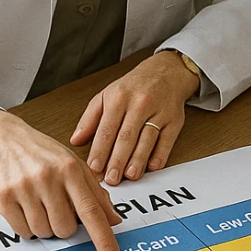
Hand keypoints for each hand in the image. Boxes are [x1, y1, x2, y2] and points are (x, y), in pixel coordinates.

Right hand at [0, 109, 122, 250]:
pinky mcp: (3, 199)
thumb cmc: (42, 153)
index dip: (103, 239)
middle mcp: (47, 178)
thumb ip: (95, 193)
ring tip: (39, 203)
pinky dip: (27, 226)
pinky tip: (25, 206)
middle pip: (65, 229)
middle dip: (65, 225)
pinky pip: (23, 232)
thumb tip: (113, 220)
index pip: (91, 211)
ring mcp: (23, 188)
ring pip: (44, 232)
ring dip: (45, 225)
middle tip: (57, 206)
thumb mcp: (74, 165)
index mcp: (70, 169)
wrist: (2, 140)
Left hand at [71, 51, 198, 186]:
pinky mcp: (174, 120)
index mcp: (118, 98)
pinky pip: (167, 140)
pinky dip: (160, 155)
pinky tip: (152, 167)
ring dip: (138, 160)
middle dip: (117, 160)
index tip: (93, 169)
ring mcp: (159, 112)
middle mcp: (139, 104)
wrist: (165, 71)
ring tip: (129, 175)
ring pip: (147, 139)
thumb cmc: (133, 86)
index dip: (99, 151)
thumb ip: (89, 119)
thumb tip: (75, 141)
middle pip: (126, 137)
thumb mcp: (106, 95)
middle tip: (110, 179)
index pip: (106, 129)